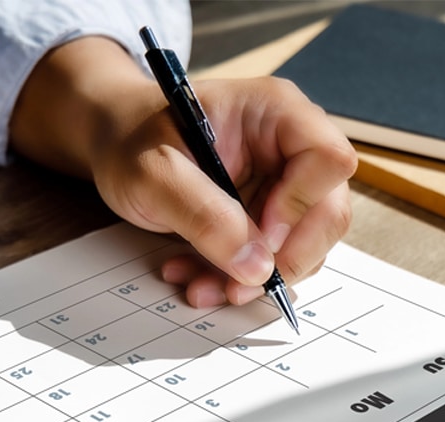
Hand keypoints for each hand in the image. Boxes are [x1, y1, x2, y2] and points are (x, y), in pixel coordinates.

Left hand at [10, 37, 355, 306]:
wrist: (115, 144)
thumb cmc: (131, 140)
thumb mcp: (153, 173)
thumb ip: (203, 215)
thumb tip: (256, 266)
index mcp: (275, 113)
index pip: (328, 159)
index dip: (303, 205)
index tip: (260, 236)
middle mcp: (291, 147)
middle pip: (328, 212)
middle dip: (283, 260)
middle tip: (235, 285)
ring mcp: (284, 185)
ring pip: (304, 246)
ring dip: (254, 278)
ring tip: (199, 284)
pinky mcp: (269, 217)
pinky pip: (274, 259)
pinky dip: (238, 278)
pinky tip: (197, 276)